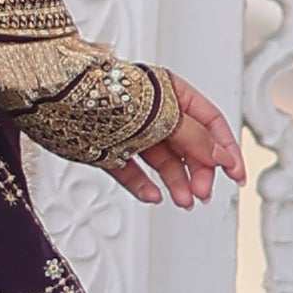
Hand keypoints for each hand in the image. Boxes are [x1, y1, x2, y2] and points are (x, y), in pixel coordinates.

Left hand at [102, 73, 245, 210]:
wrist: (57, 97)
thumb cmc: (110, 94)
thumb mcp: (164, 115)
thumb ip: (196, 137)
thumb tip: (222, 156)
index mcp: (171, 92)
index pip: (210, 122)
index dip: (226, 149)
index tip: (236, 176)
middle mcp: (153, 112)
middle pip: (188, 145)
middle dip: (199, 170)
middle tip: (202, 193)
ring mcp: (131, 131)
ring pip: (162, 161)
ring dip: (176, 182)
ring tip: (182, 200)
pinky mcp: (108, 150)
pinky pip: (132, 171)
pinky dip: (144, 185)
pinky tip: (154, 196)